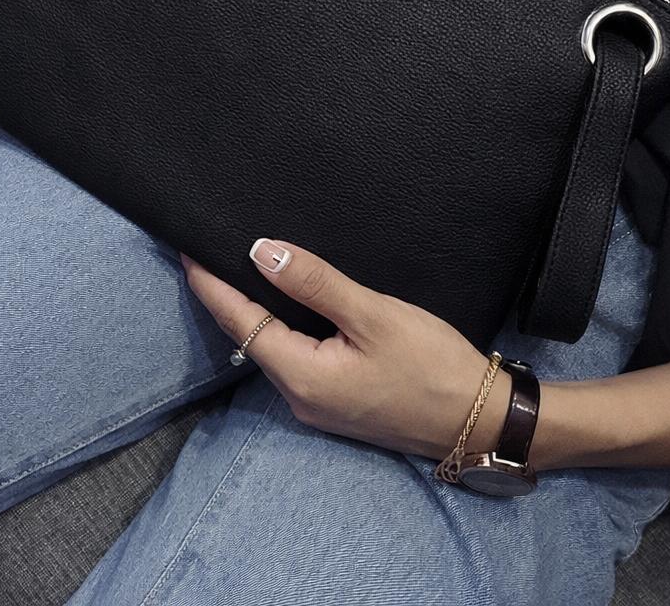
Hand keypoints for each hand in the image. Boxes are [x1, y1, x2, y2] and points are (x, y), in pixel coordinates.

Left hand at [181, 238, 510, 460]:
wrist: (481, 421)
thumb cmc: (432, 365)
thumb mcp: (372, 315)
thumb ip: (315, 284)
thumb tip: (261, 252)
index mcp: (301, 376)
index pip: (239, 322)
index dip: (211, 285)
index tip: (188, 250)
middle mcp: (298, 396)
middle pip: (249, 336)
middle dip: (227, 295)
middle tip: (210, 250)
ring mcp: (316, 403)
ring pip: (271, 346)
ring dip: (254, 310)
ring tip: (240, 268)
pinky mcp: (335, 401)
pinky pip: (293, 356)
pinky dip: (281, 325)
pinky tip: (285, 301)